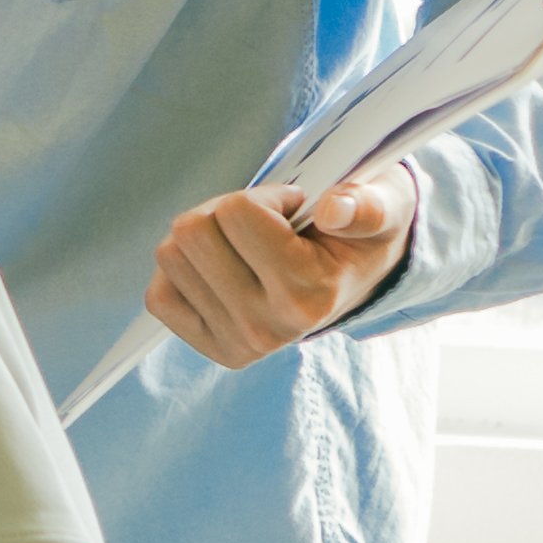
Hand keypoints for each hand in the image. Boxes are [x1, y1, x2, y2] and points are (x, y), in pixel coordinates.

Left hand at [145, 166, 417, 368]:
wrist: (355, 280)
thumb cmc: (358, 234)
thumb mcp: (383, 208)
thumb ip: (367, 206)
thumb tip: (334, 209)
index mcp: (309, 295)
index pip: (238, 212)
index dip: (264, 197)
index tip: (293, 211)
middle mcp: (268, 327)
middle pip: (192, 231)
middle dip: (225, 212)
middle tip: (263, 226)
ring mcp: (236, 342)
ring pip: (170, 255)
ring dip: (203, 238)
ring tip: (246, 246)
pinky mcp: (208, 346)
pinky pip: (158, 294)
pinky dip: (183, 271)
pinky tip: (222, 270)